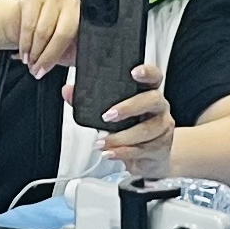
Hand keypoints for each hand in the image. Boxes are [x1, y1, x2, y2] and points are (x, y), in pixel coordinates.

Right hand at [7, 0, 83, 74]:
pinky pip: (27, 25)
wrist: (29, 19)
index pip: (68, 35)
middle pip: (55, 33)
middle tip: (36, 70)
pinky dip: (24, 43)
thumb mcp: (66, 45)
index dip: (53, 56)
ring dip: (32, 52)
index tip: (44, 71)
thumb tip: (81, 65)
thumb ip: (74, 52)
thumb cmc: (51, 34)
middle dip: (43, 56)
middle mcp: (68, 0)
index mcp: (81, 13)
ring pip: (39, 31)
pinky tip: (24, 52)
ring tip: (30, 62)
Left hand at [94, 62, 178, 179]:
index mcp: (149, 92)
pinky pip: (141, 150)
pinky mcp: (159, 148)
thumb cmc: (133, 127)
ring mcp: (161, 128)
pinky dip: (122, 153)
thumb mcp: (113, 110)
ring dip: (120, 137)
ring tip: (102, 142)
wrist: (153, 156)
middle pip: (151, 101)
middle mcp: (159, 108)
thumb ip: (91, 99)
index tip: (134, 72)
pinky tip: (109, 153)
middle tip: (108, 116)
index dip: (146, 72)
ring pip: (145, 130)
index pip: (154, 76)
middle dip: (128, 108)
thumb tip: (68, 91)